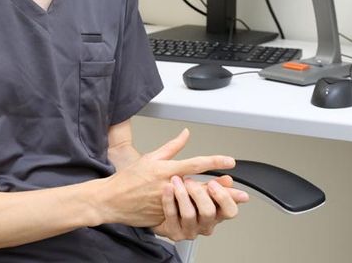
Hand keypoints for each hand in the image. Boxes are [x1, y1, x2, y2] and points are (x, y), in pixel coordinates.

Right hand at [96, 128, 234, 227]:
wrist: (112, 200)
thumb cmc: (129, 178)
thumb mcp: (151, 157)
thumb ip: (171, 147)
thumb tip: (185, 134)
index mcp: (167, 170)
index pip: (196, 164)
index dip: (215, 162)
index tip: (229, 161)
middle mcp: (170, 187)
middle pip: (202, 188)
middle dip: (224, 191)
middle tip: (240, 192)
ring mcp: (168, 204)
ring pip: (197, 204)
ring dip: (215, 204)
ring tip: (230, 205)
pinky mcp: (165, 217)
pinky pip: (184, 215)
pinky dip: (198, 215)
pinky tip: (210, 216)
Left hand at [152, 175, 248, 240]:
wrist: (161, 211)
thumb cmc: (187, 201)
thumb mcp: (203, 192)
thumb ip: (217, 186)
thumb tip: (229, 181)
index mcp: (217, 214)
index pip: (230, 211)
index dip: (223, 197)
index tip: (212, 183)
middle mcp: (206, 225)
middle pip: (208, 212)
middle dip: (199, 193)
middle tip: (189, 181)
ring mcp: (190, 231)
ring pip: (189, 215)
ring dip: (182, 195)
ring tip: (175, 180)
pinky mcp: (174, 233)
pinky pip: (172, 215)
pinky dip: (169, 199)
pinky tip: (167, 188)